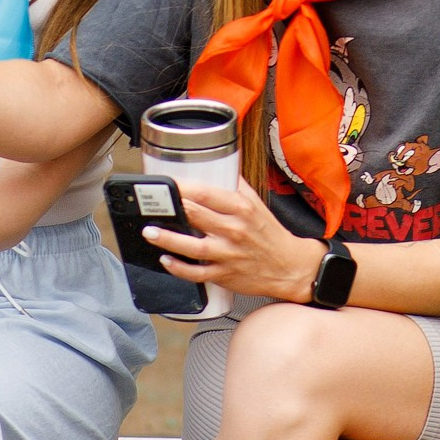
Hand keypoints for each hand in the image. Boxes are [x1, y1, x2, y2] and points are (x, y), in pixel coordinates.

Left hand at [164, 173, 328, 305]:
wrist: (290, 267)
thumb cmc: (270, 234)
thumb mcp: (256, 204)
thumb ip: (236, 185)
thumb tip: (219, 164)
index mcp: (241, 208)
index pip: (207, 193)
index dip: (183, 187)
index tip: (165, 182)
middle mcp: (234, 230)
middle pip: (197, 215)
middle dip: (172, 208)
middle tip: (150, 203)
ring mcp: (228, 254)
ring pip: (193, 247)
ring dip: (169, 239)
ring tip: (149, 231)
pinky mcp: (224, 275)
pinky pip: (198, 273)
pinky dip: (180, 269)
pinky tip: (166, 260)